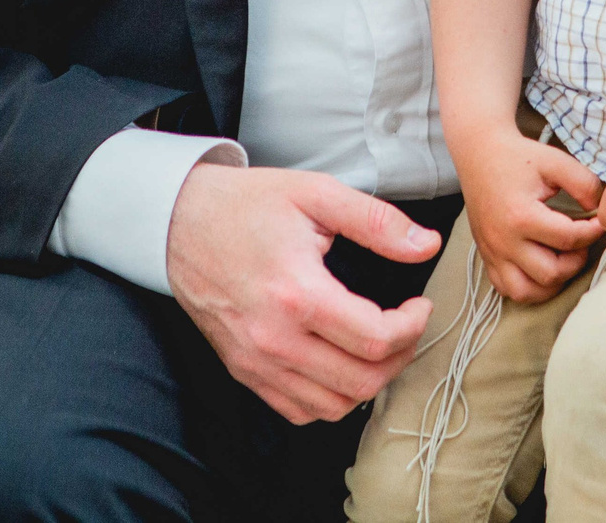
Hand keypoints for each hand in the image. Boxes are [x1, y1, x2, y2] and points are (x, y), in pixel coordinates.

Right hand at [166, 162, 441, 424]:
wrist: (179, 222)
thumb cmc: (247, 204)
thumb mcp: (316, 193)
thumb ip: (377, 221)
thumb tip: (426, 245)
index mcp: (296, 293)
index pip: (376, 339)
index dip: (413, 326)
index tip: (419, 305)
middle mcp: (273, 338)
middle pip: (361, 381)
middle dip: (401, 356)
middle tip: (407, 326)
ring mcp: (255, 361)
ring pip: (333, 406)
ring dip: (369, 381)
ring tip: (380, 345)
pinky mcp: (243, 370)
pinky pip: (299, 411)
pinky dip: (331, 398)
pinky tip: (341, 363)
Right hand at [452, 126, 605, 304]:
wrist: (480, 155)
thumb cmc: (518, 157)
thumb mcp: (556, 161)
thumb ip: (584, 184)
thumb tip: (600, 211)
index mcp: (521, 216)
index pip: (569, 239)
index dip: (593, 232)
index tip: (600, 222)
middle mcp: (504, 241)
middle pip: (551, 273)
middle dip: (575, 261)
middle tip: (582, 241)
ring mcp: (493, 253)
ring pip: (527, 292)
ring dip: (553, 281)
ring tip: (563, 258)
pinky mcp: (487, 258)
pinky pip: (508, 289)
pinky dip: (529, 287)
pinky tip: (542, 267)